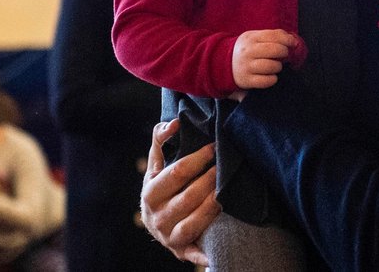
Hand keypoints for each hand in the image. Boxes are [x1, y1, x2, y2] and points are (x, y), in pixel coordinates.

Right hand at [140, 121, 219, 265]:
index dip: (198, 158)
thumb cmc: (160, 187)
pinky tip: (216, 251)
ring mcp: (168, 236)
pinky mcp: (181, 251)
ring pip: (194, 222)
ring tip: (228, 192)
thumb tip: (174, 123)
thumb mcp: (155, 166)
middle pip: (189, 196)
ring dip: (213, 207)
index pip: (177, 172)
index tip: (214, 147)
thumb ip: (160, 141)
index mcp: (150, 193)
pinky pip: (194, 253)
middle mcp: (157, 216)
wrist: (156, 222)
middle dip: (210, 180)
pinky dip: (203, 255)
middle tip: (226, 166)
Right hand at [232, 29, 301, 89]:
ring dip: (278, 66)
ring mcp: (246, 66)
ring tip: (275, 66)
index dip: (287, 39)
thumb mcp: (255, 38)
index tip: (293, 43)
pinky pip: (267, 81)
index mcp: (251, 38)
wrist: (224, 64)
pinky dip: (272, 79)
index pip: (274, 35)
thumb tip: (293, 39)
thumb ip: (273, 36)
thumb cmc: (247, 50)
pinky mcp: (247, 80)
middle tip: (282, 55)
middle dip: (284, 52)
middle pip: (275, 50)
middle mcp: (248, 51)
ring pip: (272, 66)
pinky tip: (270, 76)